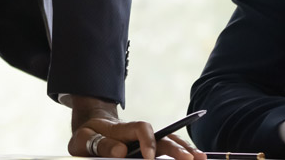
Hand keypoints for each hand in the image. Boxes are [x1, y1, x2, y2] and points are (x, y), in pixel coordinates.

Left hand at [69, 97, 203, 159]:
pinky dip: (181, 153)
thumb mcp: (83, 140)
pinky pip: (167, 150)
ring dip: (185, 149)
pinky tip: (195, 157)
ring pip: (169, 142)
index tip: (149, 158)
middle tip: (189, 159)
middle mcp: (138, 133)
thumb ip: (99, 145)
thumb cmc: (87, 137)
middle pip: (162, 136)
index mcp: (121, 129)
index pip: (140, 128)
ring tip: (201, 158)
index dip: (148, 141)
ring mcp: (146, 141)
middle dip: (176, 148)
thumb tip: (121, 152)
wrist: (92, 129)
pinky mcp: (149, 150)